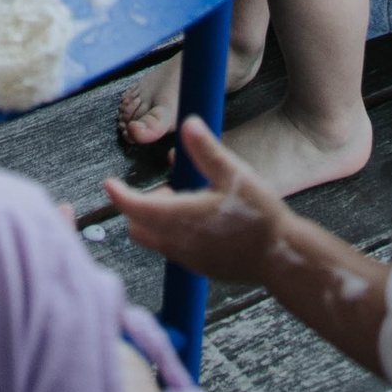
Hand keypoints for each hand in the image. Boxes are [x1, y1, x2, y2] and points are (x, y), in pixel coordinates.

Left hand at [105, 115, 283, 290]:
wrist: (281, 257)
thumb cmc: (260, 216)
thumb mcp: (236, 174)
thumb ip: (207, 150)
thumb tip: (188, 122)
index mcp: (182, 218)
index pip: (136, 208)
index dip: (119, 195)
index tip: (109, 183)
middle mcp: (179, 243)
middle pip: (139, 228)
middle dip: (139, 208)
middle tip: (164, 187)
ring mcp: (188, 260)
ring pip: (155, 241)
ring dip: (157, 221)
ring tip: (185, 199)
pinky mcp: (200, 268)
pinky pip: (173, 251)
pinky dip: (172, 234)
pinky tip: (200, 220)